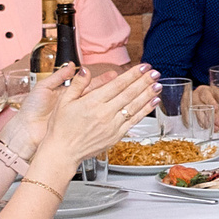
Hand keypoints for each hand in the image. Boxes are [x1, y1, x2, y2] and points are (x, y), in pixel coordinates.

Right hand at [37, 63, 160, 167]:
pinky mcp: (116, 136)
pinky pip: (134, 121)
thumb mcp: (63, 101)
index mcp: (92, 102)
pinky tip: (153, 102)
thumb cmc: (61, 127)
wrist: (62, 152)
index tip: (143, 67)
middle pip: (129, 94)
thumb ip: (77, 84)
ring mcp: (112, 125)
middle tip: (155, 73)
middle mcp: (104, 113)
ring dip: (148, 94)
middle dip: (144, 81)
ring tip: (158, 84)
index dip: (132, 74)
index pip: (117, 85)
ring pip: (134, 107)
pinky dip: (145, 111)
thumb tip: (86, 70)